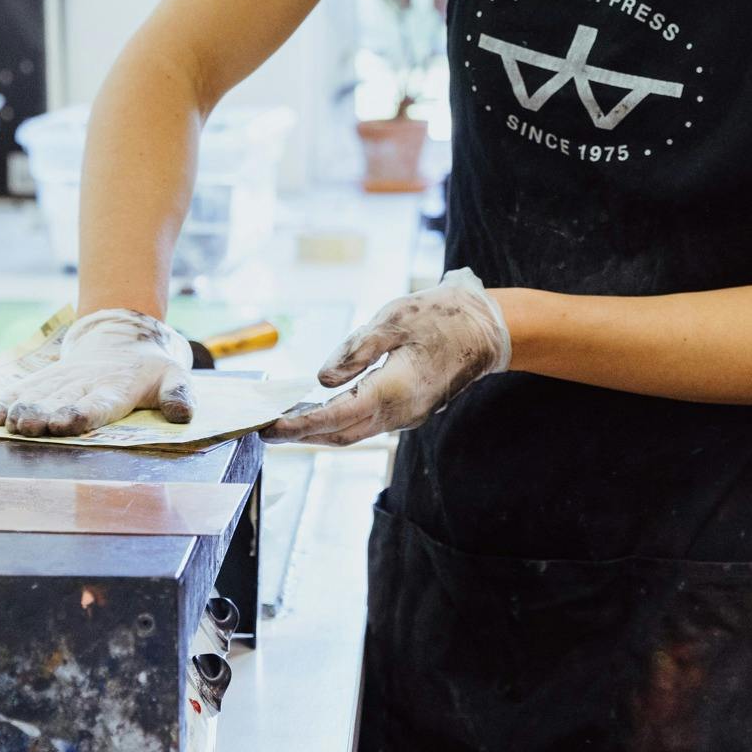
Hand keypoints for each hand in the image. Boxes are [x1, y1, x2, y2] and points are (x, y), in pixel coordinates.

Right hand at [0, 307, 194, 435]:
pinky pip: (27, 388)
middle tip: (27, 428)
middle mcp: (87, 383)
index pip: (99, 403)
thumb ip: (179, 393)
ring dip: (24, 409)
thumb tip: (182, 413)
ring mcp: (66, 380)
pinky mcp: (50, 378)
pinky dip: (10, 400)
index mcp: (118, 387)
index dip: (82, 414)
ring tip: (10, 424)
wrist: (124, 335)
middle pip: (63, 401)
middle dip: (44, 415)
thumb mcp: (174, 375)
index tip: (66, 423)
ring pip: (41, 395)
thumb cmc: (151, 366)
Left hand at [266, 269, 509, 445]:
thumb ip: (356, 350)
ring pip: (355, 432)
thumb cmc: (440, 316)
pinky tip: (321, 410)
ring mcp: (407, 416)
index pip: (336, 417)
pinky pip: (368, 423)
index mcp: (394, 390)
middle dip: (302, 435)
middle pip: (342, 434)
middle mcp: (400, 413)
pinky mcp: (410, 410)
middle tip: (265, 430)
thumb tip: (321, 379)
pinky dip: (340, 421)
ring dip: (320, 430)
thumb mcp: (394, 319)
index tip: (269, 428)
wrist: (486, 329)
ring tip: (286, 422)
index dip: (299, 426)